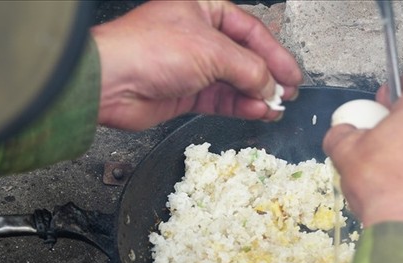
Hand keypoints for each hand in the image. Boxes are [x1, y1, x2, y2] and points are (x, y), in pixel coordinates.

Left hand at [91, 0, 301, 129]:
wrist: (111, 83)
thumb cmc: (146, 49)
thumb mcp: (211, 50)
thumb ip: (249, 68)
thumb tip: (270, 84)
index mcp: (204, 8)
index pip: (251, 30)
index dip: (275, 53)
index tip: (291, 74)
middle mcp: (199, 35)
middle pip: (245, 57)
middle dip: (267, 77)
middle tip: (286, 92)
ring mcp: (192, 66)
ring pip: (234, 82)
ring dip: (256, 95)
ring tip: (275, 106)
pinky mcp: (186, 93)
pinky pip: (221, 100)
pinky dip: (240, 107)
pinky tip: (256, 111)